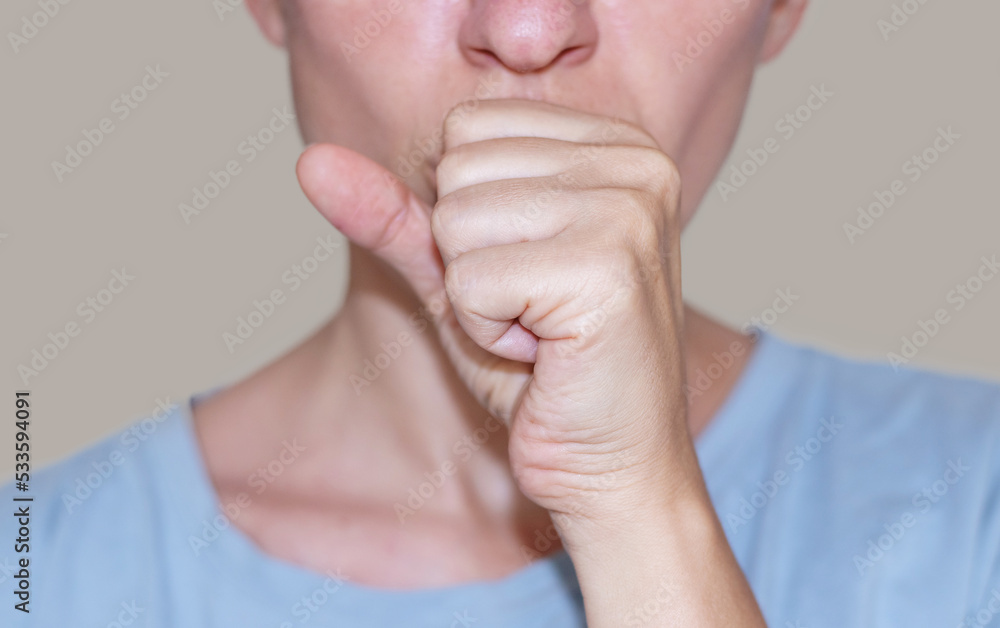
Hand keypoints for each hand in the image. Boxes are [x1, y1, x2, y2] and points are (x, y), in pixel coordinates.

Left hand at [298, 99, 765, 626]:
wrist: (610, 465)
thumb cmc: (544, 370)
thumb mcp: (461, 274)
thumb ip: (397, 213)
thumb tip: (312, 163)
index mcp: (612, 144)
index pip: (465, 128)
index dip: (468, 214)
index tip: (530, 271)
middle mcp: (633, 162)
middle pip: (457, 168)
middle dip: (470, 256)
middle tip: (535, 311)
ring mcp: (627, 211)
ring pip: (456, 221)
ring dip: (478, 297)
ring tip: (543, 332)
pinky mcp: (607, 269)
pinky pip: (469, 281)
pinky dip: (486, 332)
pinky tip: (547, 356)